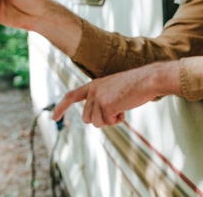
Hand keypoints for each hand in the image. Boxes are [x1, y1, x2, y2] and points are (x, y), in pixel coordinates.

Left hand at [52, 61, 181, 126]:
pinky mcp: (106, 105)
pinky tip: (126, 107)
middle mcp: (93, 90)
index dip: (61, 107)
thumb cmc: (137, 85)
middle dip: (102, 119)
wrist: (148, 79)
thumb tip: (94, 118)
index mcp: (94, 85)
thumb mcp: (115, 89)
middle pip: (88, 118)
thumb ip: (103, 99)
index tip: (53, 117)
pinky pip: (109, 123)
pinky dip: (118, 119)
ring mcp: (98, 97)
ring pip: (97, 123)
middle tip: (117, 109)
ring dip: (111, 120)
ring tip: (122, 106)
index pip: (72, 95)